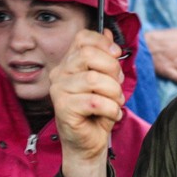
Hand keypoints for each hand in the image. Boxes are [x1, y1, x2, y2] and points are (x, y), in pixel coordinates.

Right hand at [49, 29, 125, 176]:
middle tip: (117, 86)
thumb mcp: (107, 80)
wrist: (89, 144)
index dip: (103, 43)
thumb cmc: (97, 112)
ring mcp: (58, 91)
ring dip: (114, 92)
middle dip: (112, 69)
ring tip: (115, 103)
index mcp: (68, 63)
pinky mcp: (63, 109)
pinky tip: (111, 115)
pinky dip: (111, 109)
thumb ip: (105, 57)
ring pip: (94, 79)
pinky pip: (95, 102)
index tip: (116, 55)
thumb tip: (107, 32)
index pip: (82, 38)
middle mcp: (59, 74)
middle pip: (89, 55)